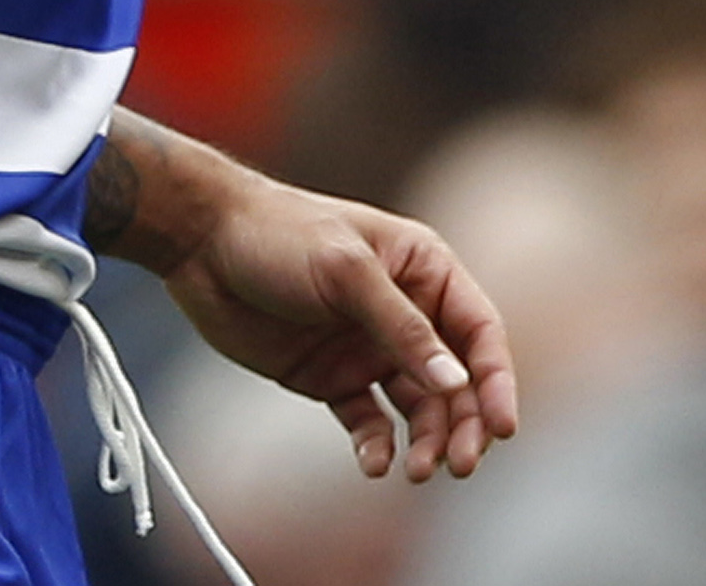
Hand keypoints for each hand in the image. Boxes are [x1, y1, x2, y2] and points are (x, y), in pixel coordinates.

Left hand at [158, 176, 517, 481]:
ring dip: (426, 439)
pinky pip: (368, 419)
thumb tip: (456, 381)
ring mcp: (368, 346)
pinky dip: (377, 444)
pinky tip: (375, 462)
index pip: (477, 330)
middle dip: (465, 421)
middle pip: (455, 377)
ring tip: (418, 471)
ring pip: (418, 405)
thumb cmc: (280, 234)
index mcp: (423, 269)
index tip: (503, 427)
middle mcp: (406, 311)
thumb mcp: (346, 272)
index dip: (497, 378)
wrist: (202, 244)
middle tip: (459, 464)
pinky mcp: (332, 376)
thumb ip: (402, 327)